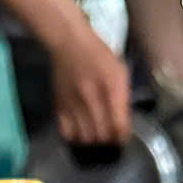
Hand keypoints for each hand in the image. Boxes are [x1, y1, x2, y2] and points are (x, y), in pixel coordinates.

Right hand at [49, 21, 131, 147]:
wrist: (70, 43)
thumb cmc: (99, 56)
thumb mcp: (120, 70)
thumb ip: (123, 97)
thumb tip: (123, 123)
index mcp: (111, 87)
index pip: (119, 126)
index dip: (123, 136)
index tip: (122, 136)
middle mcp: (91, 98)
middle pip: (102, 135)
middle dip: (109, 139)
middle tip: (110, 135)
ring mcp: (73, 103)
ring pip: (85, 138)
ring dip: (93, 140)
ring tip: (96, 133)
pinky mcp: (59, 106)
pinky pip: (67, 133)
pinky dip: (75, 136)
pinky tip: (80, 130)